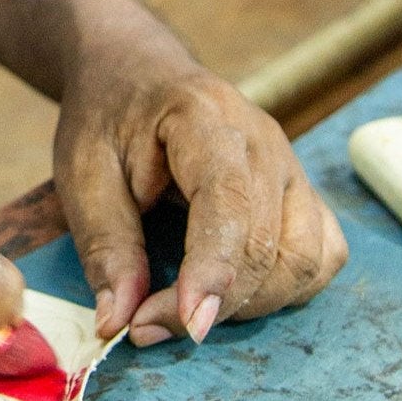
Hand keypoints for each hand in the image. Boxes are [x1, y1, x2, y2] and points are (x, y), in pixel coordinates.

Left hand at [55, 60, 347, 345]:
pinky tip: (230, 296)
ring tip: (183, 313)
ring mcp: (292, 169)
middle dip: (216, 302)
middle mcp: (266, 143)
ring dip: (251, 304)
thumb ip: (105, 246)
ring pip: (307, 259)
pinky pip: (319, 256)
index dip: (215, 270)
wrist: (136, 74)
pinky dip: (283, 291)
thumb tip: (117, 322)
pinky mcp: (299, 195)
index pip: (230, 202)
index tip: (188, 324)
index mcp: (207, 119)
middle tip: (143, 327)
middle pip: (272, 244)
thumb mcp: (82, 175)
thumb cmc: (105, 118)